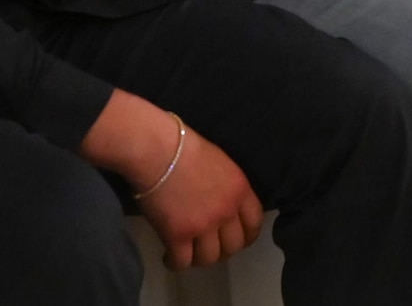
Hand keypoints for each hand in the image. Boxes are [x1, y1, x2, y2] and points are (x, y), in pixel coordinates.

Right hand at [83, 92, 262, 271]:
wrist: (157, 149)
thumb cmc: (184, 147)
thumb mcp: (220, 163)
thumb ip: (227, 187)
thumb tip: (223, 205)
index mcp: (240, 190)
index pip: (254, 224)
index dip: (246, 237)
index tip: (237, 241)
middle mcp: (226, 211)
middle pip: (233, 246)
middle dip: (221, 251)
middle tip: (207, 247)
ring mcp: (203, 225)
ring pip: (209, 259)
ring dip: (198, 259)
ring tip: (187, 253)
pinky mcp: (178, 235)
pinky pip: (182, 262)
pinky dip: (174, 263)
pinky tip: (168, 257)